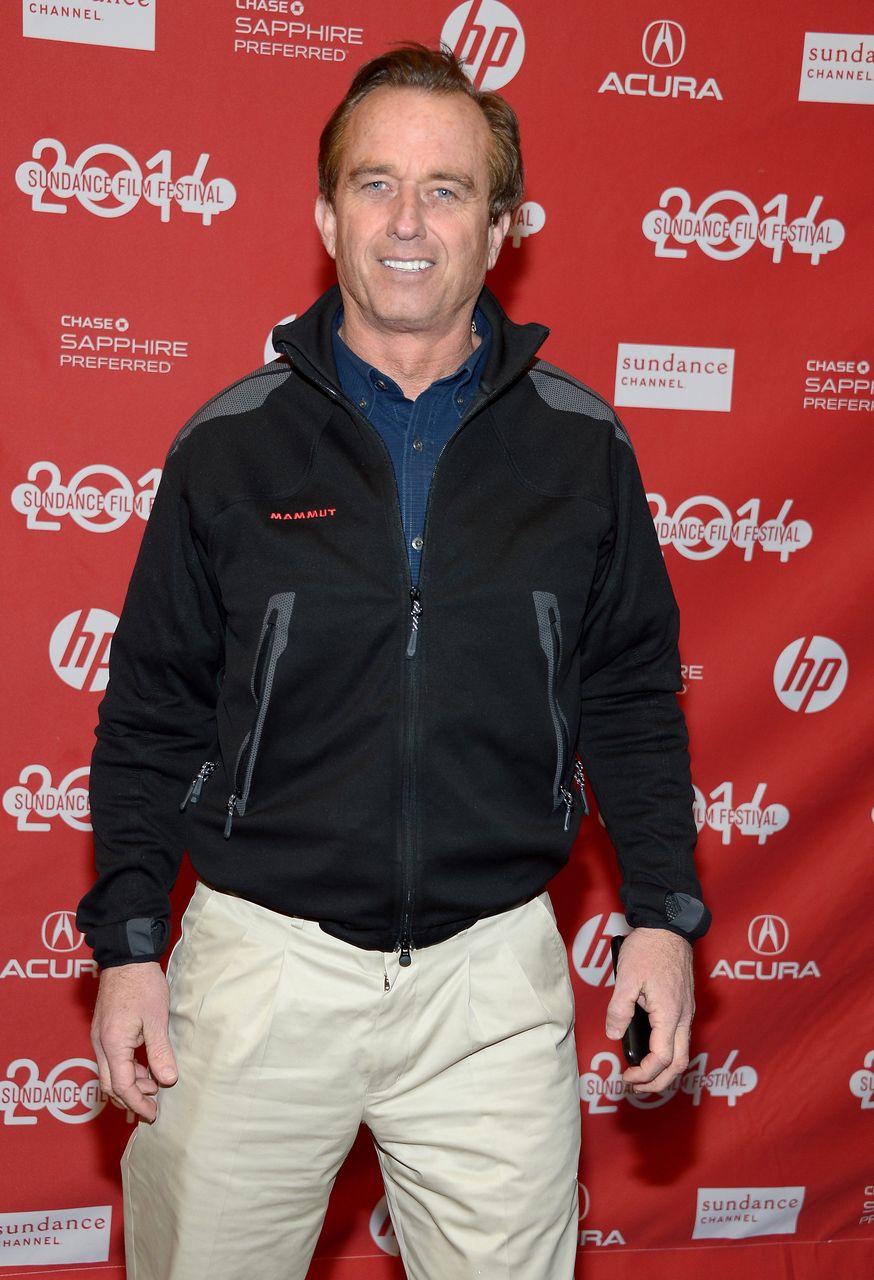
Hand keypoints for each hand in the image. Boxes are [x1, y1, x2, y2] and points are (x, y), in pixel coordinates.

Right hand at [91, 962, 177, 1121]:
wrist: (126, 956)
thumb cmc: (143, 985)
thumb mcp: (156, 1019)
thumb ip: (160, 1052)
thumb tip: (168, 1081)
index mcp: (112, 1044)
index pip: (122, 1086)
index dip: (138, 1103)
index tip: (153, 1114)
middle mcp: (100, 1044)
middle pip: (110, 1085)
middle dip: (131, 1099)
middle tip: (153, 1106)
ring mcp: (100, 1037)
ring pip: (109, 1073)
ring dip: (130, 1084)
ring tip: (154, 1084)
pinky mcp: (104, 1030)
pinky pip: (111, 1059)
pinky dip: (127, 1069)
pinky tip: (145, 1067)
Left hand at [605, 927, 693, 1094]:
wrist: (668, 926)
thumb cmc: (648, 949)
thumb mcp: (626, 978)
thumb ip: (620, 1010)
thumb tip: (614, 1034)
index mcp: (670, 1014)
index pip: (662, 1059)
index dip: (644, 1075)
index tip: (626, 1077)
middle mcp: (684, 1017)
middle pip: (679, 1064)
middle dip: (659, 1082)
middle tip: (636, 1087)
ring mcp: (687, 1011)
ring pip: (683, 1052)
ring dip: (664, 1070)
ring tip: (642, 1074)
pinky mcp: (684, 1004)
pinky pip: (681, 1037)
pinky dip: (668, 1052)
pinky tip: (652, 1050)